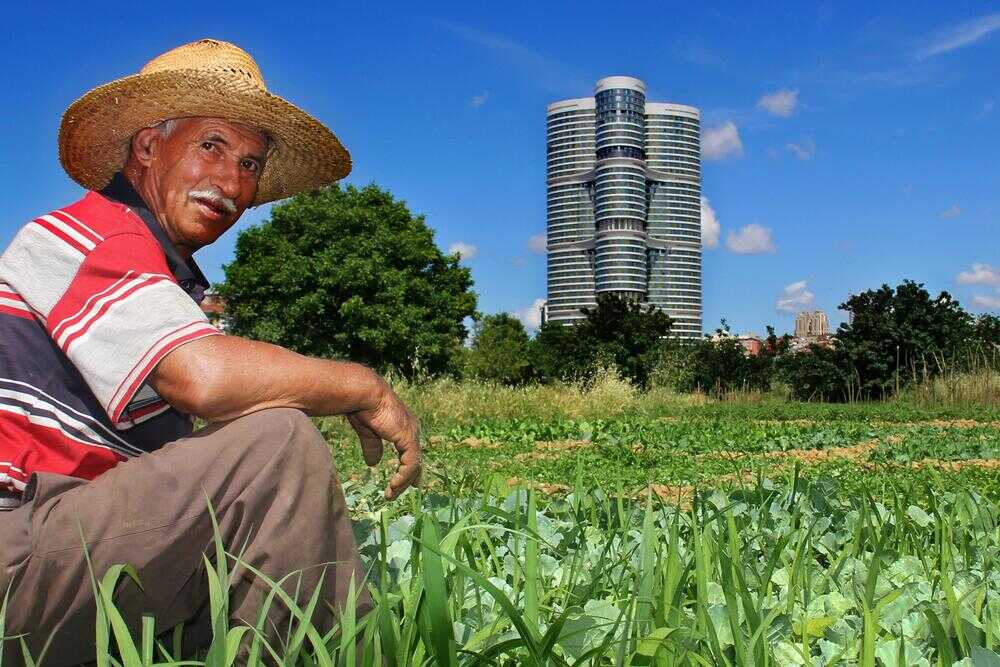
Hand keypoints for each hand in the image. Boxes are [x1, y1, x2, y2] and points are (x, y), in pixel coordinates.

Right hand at [346, 380, 421, 499]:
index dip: (409, 467)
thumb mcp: (368, 431)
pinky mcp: (408, 439)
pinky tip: (393, 486)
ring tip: (391, 494)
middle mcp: (412, 429)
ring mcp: (412, 433)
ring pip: (414, 465)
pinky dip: (403, 478)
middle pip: (416, 459)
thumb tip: (373, 464)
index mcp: (403, 425)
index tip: (405, 482)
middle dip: (410, 478)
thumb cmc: (363, 407)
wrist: (364, 395)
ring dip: (403, 482)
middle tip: (402, 491)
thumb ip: (372, 446)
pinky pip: (410, 464)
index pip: (411, 450)